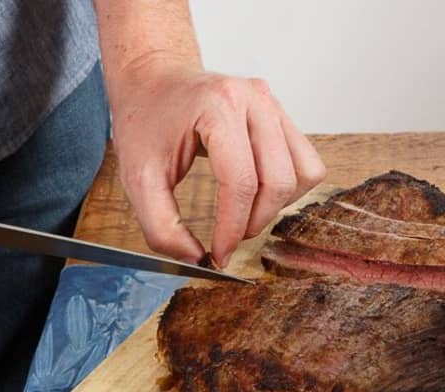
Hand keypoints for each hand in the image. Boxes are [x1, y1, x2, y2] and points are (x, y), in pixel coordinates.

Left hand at [108, 57, 325, 266]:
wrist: (154, 80)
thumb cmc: (146, 121)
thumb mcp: (137, 178)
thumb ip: (161, 226)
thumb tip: (195, 259)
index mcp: (217, 106)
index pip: (241, 183)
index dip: (233, 229)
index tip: (219, 254)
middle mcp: (253, 100)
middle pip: (277, 182)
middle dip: (254, 222)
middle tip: (229, 237)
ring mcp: (273, 106)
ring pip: (301, 175)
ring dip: (275, 207)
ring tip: (244, 212)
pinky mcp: (282, 116)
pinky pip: (307, 165)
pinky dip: (289, 190)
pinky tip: (260, 193)